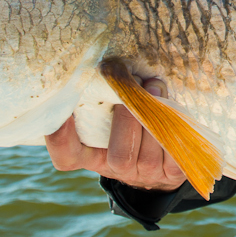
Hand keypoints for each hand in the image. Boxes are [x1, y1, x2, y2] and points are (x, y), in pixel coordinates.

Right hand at [43, 77, 185, 190]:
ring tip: (154, 85)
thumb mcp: (106, 112)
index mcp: (90, 155)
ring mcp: (146, 173)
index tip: (64, 114)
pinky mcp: (172, 172)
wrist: (161, 150)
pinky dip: (174, 124)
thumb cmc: (126, 121)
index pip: (67, 157)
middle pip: (120, 156)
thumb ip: (99, 97)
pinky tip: (171, 103)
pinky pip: (174, 152)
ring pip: (150, 154)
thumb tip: (107, 63)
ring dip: (154, 115)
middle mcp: (116, 169)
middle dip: (128, 118)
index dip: (62, 140)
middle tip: (132, 83)